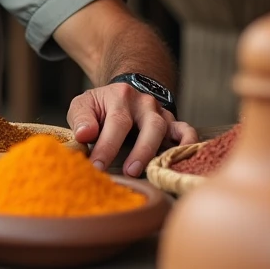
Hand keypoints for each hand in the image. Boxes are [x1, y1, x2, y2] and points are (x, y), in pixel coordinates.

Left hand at [68, 84, 197, 176]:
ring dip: (159, 152)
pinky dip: (187, 145)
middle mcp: (144, 102)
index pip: (116, 122)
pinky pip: (186, 131)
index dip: (107, 146)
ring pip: (167, 129)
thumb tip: (85, 135)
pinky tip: (180, 162)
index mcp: (120, 96)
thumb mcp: (83, 106)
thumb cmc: (100, 107)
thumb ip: (81, 119)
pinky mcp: (172, 123)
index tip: (97, 166)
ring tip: (149, 172)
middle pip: (150, 125)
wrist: (121, 95)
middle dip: (140, 151)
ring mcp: (160, 112)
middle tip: (129, 173)